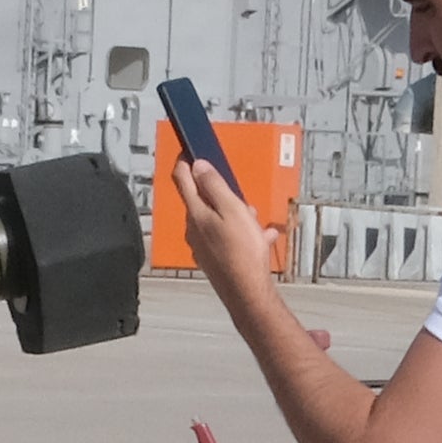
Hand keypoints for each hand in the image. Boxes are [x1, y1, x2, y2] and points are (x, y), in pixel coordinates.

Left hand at [171, 147, 281, 293]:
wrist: (248, 293)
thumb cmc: (242, 254)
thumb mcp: (233, 210)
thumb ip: (214, 186)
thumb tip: (199, 166)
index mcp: (196, 213)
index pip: (181, 178)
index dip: (184, 160)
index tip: (189, 149)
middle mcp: (194, 229)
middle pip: (202, 200)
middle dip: (222, 193)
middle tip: (240, 198)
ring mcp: (202, 246)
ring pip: (217, 219)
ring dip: (236, 215)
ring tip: (255, 224)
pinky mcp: (213, 259)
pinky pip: (226, 237)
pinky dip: (242, 233)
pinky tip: (260, 239)